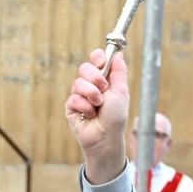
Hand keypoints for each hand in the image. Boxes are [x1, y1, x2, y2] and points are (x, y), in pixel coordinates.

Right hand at [64, 49, 129, 183]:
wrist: (105, 137)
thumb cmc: (115, 117)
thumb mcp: (121, 91)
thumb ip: (119, 72)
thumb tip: (118, 54)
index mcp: (104, 79)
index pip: (96, 59)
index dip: (97, 58)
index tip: (101, 62)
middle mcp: (91, 85)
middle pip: (84, 67)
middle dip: (94, 77)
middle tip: (103, 88)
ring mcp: (80, 96)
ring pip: (78, 82)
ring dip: (91, 94)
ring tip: (98, 105)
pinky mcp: (71, 107)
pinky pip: (73, 98)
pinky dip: (84, 106)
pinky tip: (89, 115)